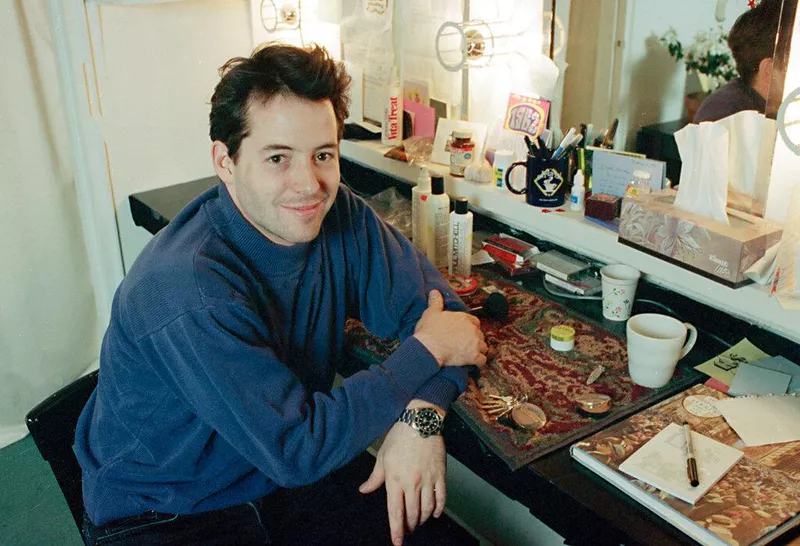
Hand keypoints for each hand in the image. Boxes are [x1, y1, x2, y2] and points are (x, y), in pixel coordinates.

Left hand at [359, 417, 446, 545]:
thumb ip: (374, 477)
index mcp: (394, 480)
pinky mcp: (440, 475)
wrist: (420, 422)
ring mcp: (428, 480)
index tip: (397, 542)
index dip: (396, 530)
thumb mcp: (382, 457)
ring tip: (418, 521)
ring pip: (427, 509)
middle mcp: (412, 483)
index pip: (395, 512)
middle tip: (407, 531)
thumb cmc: (399, 437)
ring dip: (422, 519)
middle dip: (409, 526)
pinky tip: (435, 513)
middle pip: (412, 514)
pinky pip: (441, 498)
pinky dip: (439, 509)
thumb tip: (364, 490)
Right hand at [413, 290, 487, 367]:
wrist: (429, 348)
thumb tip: (435, 292)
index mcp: (464, 318)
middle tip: (466, 344)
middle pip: (480, 335)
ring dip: (478, 350)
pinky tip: (474, 363)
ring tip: (470, 353)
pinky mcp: (474, 357)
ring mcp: (475, 343)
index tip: (466, 332)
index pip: (475, 322)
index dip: (471, 327)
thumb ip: (436, 302)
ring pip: (484, 347)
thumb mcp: (431, 313)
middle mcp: (472, 330)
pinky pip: (482, 360)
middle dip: (475, 339)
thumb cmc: (429, 331)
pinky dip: (479, 362)